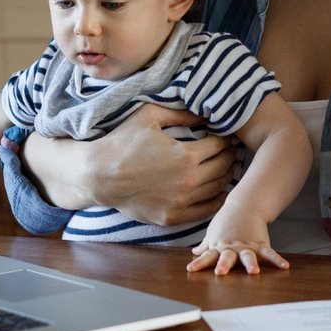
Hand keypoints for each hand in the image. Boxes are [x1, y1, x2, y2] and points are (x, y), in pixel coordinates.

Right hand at [83, 103, 237, 226]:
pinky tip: (219, 191)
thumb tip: (206, 113)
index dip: (225, 139)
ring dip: (226, 176)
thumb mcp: (149, 116)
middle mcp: (188, 180)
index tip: (226, 136)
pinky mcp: (172, 217)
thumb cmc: (122, 142)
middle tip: (231, 150)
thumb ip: (181, 113)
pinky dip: (216, 200)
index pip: (219, 145)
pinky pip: (205, 211)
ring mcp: (181, 201)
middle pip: (223, 167)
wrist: (98, 175)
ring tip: (227, 167)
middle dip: (230, 156)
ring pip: (217, 188)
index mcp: (187, 155)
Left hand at [187, 202, 287, 274]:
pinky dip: (277, 260)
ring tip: (254, 272)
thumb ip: (205, 245)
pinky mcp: (260, 244)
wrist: (245, 205)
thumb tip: (195, 253)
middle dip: (224, 265)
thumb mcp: (213, 232)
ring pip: (248, 256)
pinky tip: (284, 266)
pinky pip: (269, 253)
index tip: (191, 269)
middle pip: (226, 257)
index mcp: (219, 246)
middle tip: (220, 272)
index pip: (207, 256)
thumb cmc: (227, 221)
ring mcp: (246, 245)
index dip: (199, 263)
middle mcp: (232, 247)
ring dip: (250, 264)